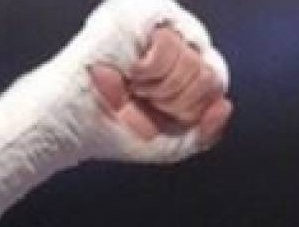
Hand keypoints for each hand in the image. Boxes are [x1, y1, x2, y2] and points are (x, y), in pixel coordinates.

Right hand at [0, 0, 230, 226]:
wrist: (73, 124)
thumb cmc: (114, 130)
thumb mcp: (172, 141)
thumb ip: (207, 131)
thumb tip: (225, 105)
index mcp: (177, 61)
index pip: (215, 77)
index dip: (194, 103)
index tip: (160, 112)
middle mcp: (169, 35)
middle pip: (211, 71)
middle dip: (179, 99)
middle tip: (142, 98)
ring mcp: (153, 21)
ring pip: (194, 60)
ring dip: (164, 88)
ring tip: (133, 86)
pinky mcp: (135, 14)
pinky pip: (170, 46)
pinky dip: (152, 71)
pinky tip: (129, 73)